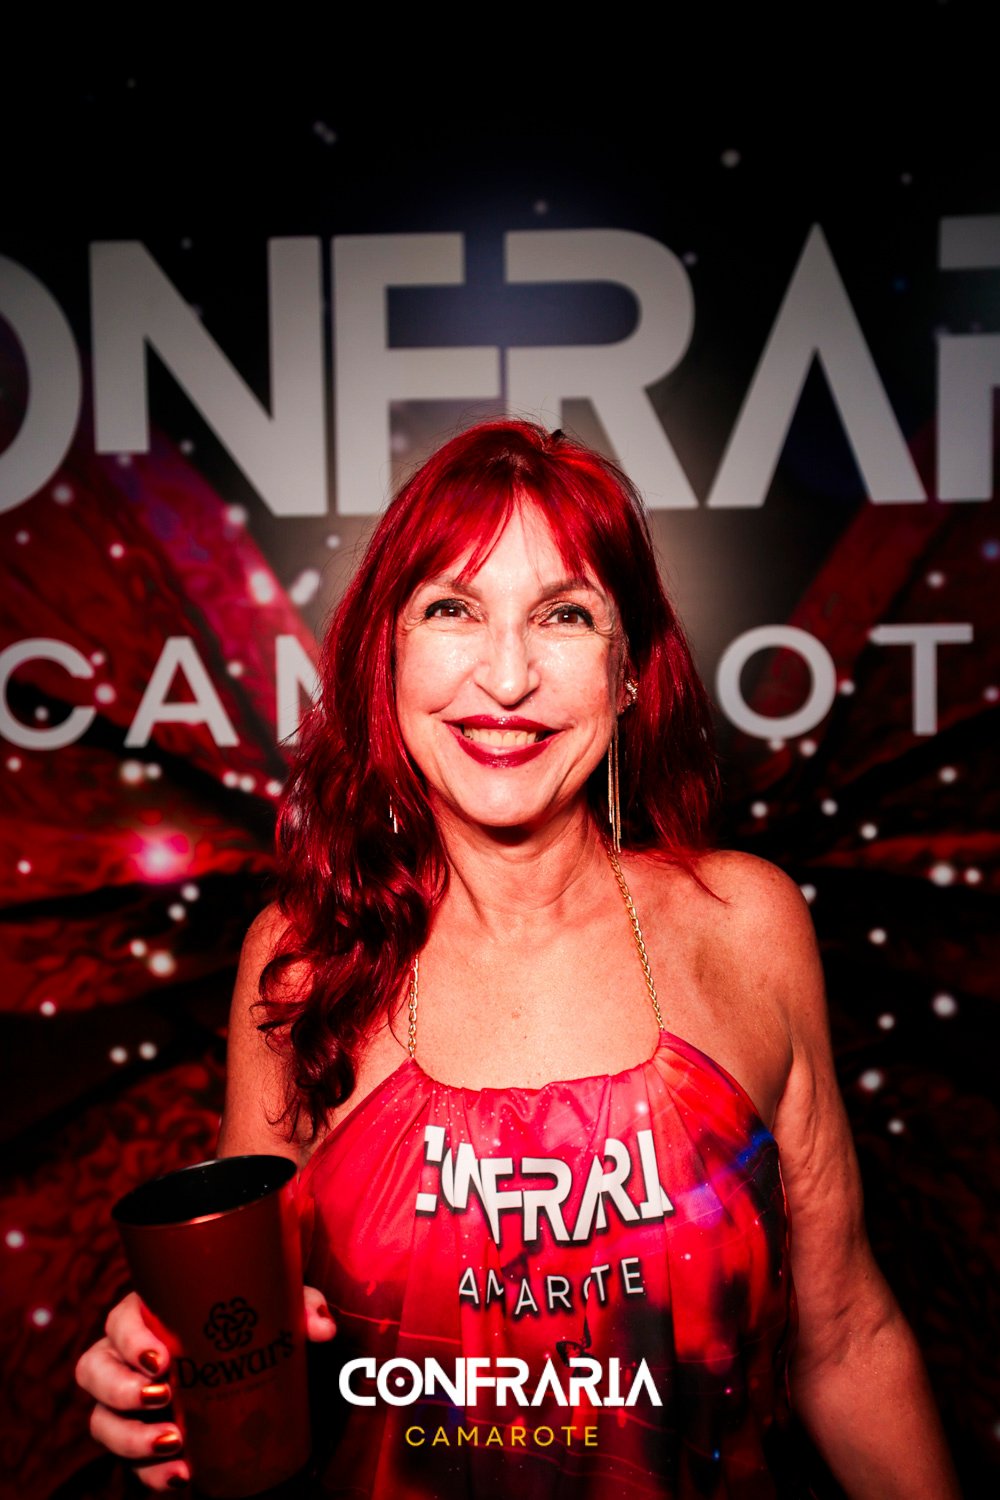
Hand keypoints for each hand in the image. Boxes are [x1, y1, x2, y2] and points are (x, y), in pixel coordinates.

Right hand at [76, 1288, 335, 1490]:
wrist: (252, 1367)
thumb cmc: (250, 1324)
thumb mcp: (275, 1309)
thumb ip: (300, 1308)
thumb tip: (323, 1328)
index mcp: (150, 1314)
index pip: (119, 1320)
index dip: (130, 1339)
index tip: (164, 1358)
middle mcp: (126, 1356)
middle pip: (94, 1369)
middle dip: (121, 1389)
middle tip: (164, 1397)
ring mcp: (127, 1401)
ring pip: (100, 1420)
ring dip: (131, 1437)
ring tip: (174, 1442)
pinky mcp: (140, 1439)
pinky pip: (129, 1463)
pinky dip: (152, 1474)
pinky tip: (182, 1475)